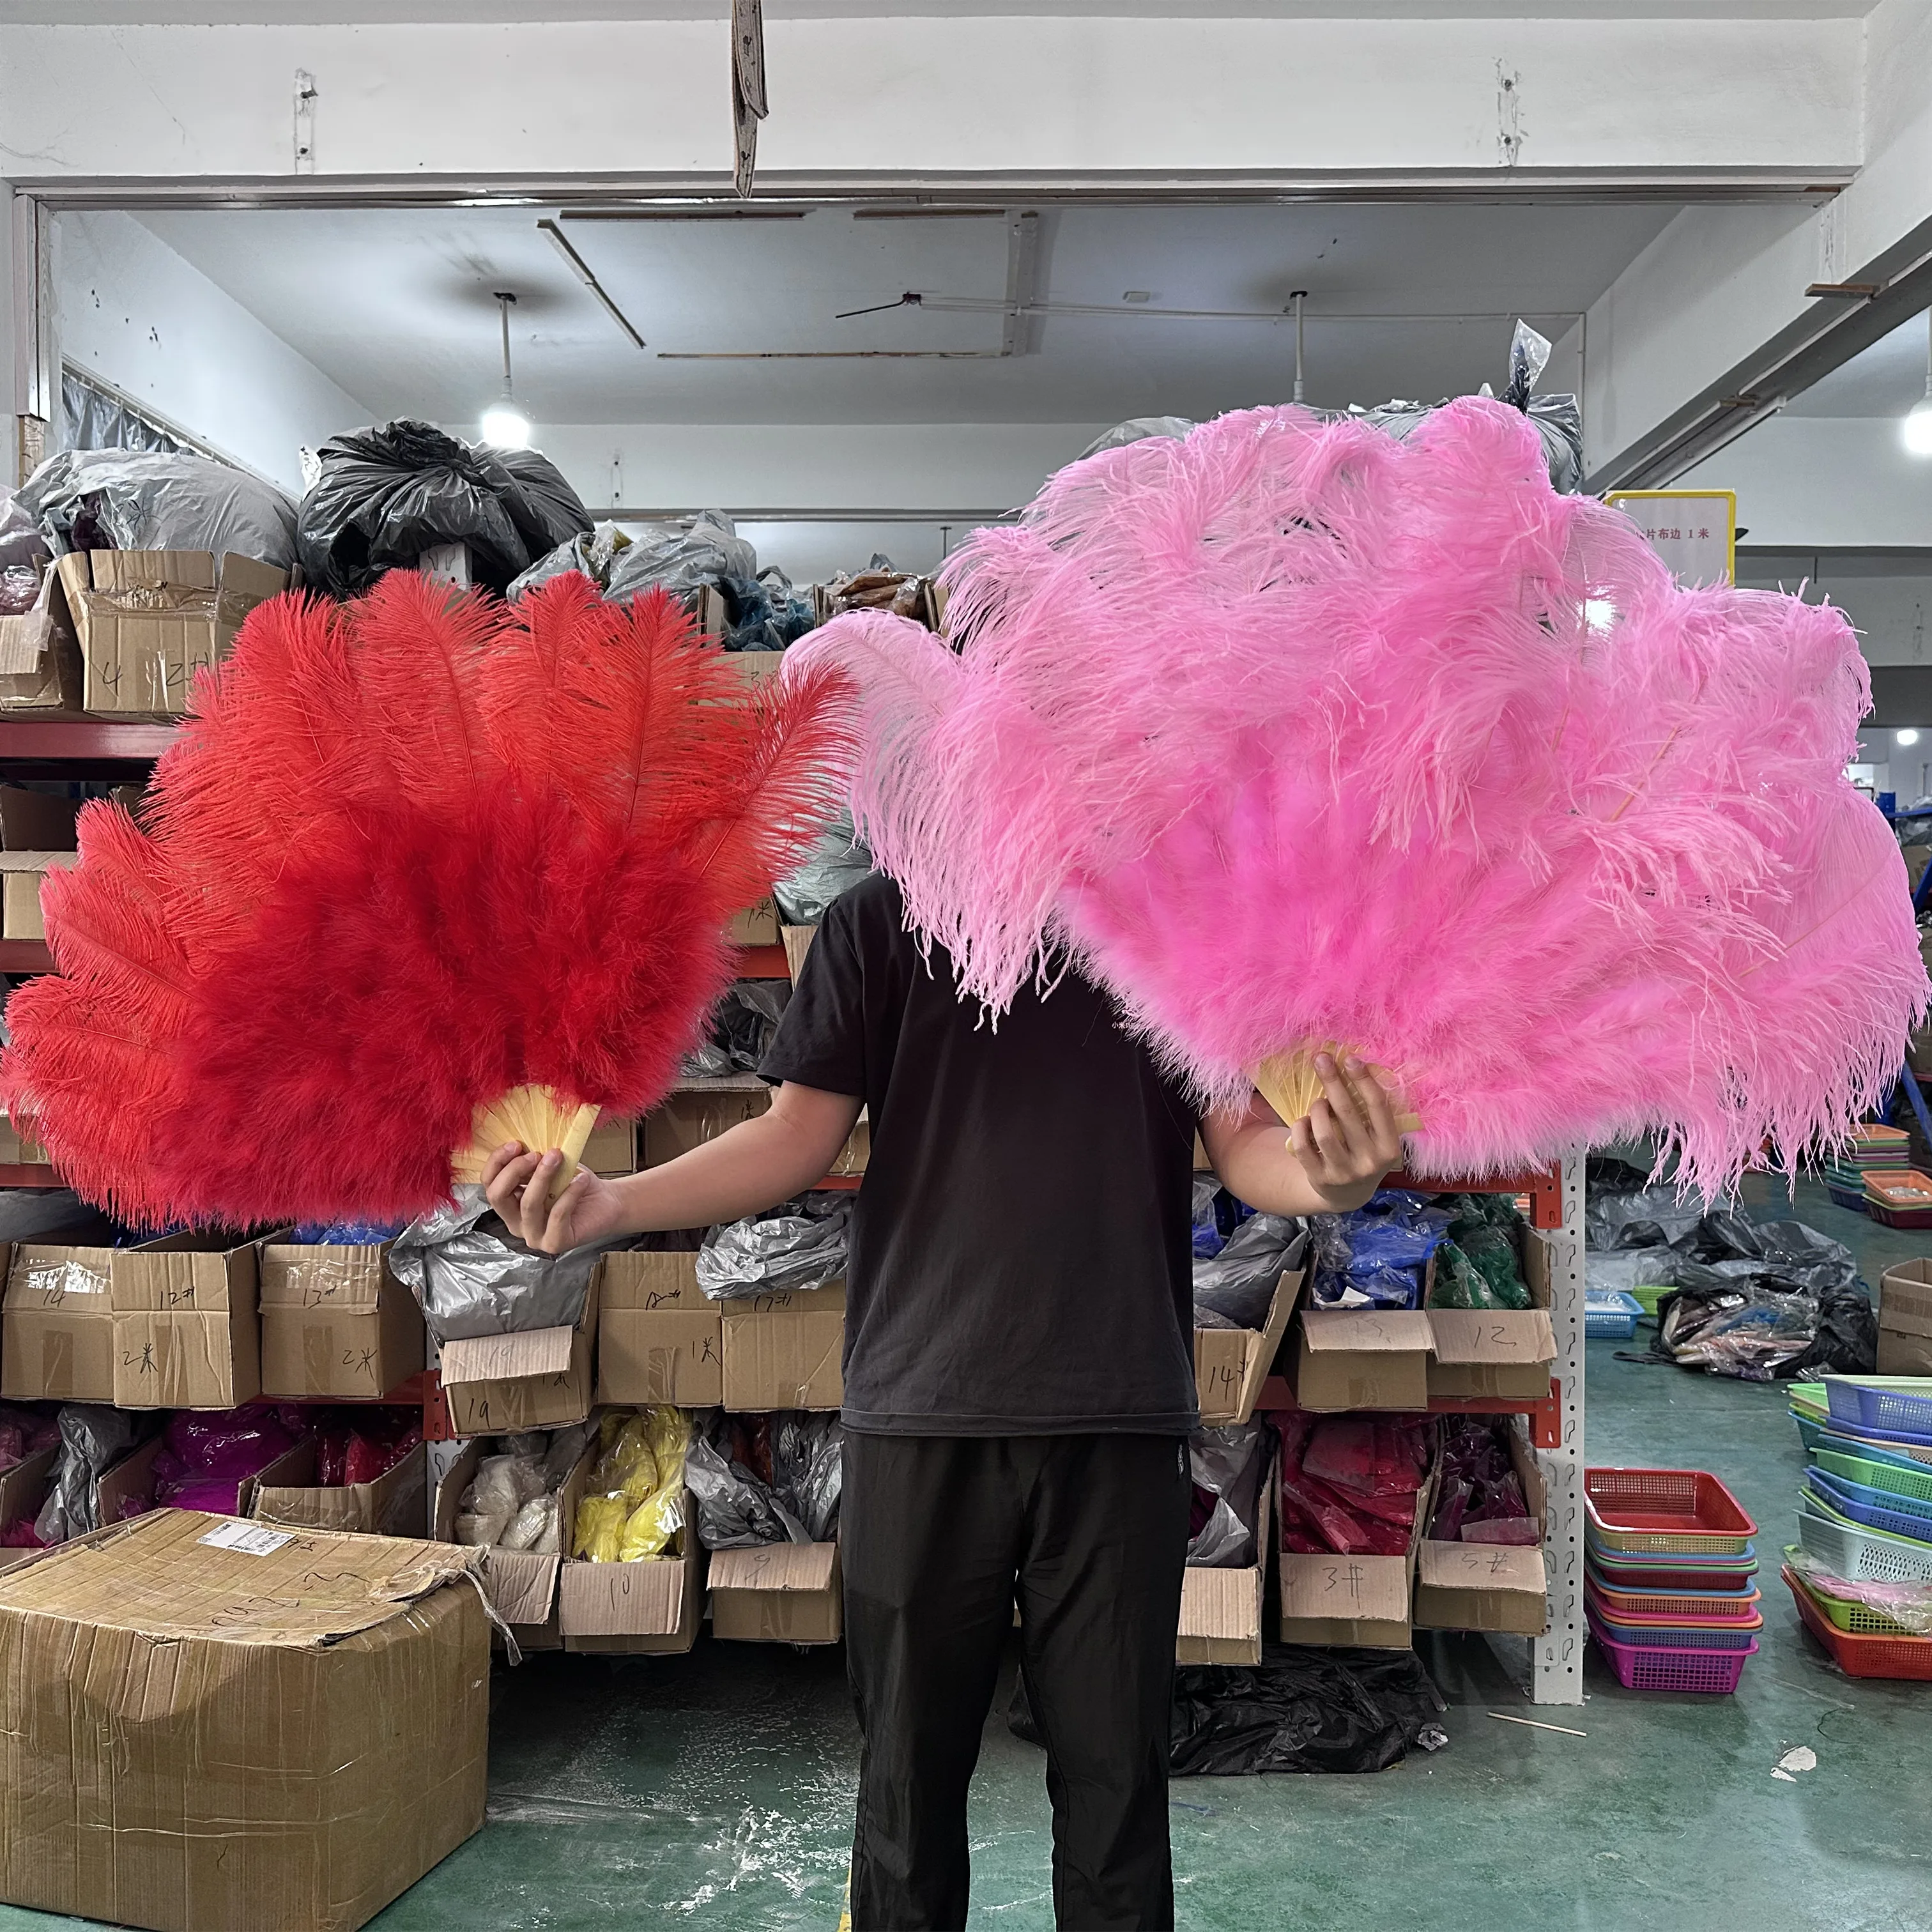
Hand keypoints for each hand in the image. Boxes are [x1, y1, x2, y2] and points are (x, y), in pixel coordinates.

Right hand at [481, 1141, 625, 1254]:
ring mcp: (534, 1236)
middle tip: (537, 1154)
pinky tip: (581, 1179)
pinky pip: (557, 1215)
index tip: (515, 1144)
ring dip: (543, 1176)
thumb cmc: (575, 1184)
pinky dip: (570, 1192)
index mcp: (510, 1205)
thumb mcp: (549, 1169)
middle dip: (515, 1170)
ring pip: (528, 1205)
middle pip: (498, 1196)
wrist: (606, 1203)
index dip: (497, 1163)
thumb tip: (522, 1149)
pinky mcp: (555, 1243)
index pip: (489, 1184)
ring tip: (558, 1158)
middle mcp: (516, 1223)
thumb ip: (532, 1163)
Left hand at [1287, 1053, 1404, 1209]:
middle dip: (1333, 1082)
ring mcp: (1344, 1172)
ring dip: (1317, 1109)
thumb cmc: (1362, 1154)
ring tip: (1318, 1103)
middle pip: (1348, 1114)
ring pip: (1324, 1131)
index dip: (1364, 1080)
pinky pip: (1303, 1145)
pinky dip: (1300, 1127)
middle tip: (1322, 1060)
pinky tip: (1304, 1121)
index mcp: (1389, 1148)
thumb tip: (1350, 1067)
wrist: (1347, 1195)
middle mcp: (1370, 1162)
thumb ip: (1369, 1114)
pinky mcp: (1320, 1178)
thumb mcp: (1376, 1140)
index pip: (1378, 1107)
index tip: (1350, 1059)